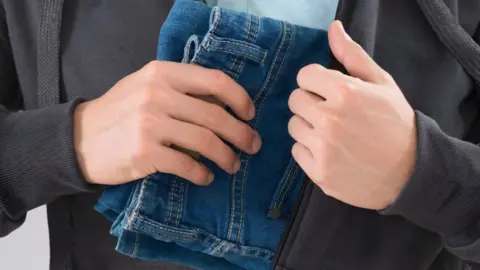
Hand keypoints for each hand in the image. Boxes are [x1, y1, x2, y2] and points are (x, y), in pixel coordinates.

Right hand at [73, 61, 261, 185]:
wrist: (80, 139)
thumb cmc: (119, 112)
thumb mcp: (146, 87)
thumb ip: (181, 90)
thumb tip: (225, 107)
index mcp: (162, 73)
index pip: (214, 80)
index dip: (240, 98)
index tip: (249, 114)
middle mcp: (156, 94)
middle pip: (215, 115)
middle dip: (241, 134)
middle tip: (252, 146)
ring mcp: (149, 124)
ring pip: (206, 141)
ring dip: (227, 156)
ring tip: (234, 165)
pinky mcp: (144, 153)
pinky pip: (187, 165)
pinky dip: (202, 173)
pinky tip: (206, 177)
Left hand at [288, 21, 415, 209]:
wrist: (410, 171)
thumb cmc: (396, 123)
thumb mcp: (381, 83)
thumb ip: (352, 55)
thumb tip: (333, 29)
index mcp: (345, 92)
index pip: (304, 76)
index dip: (316, 82)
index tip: (329, 91)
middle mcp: (329, 119)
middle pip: (294, 100)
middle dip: (310, 102)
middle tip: (331, 113)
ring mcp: (322, 148)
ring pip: (293, 125)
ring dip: (308, 127)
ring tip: (332, 133)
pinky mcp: (318, 172)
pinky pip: (296, 151)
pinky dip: (309, 151)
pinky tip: (331, 152)